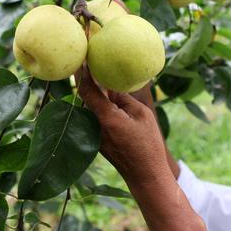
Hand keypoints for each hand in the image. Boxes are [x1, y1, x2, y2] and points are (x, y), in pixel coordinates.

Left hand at [76, 66, 168, 182]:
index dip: (82, 71)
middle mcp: (94, 125)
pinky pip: (94, 116)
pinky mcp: (97, 139)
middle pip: (84, 96)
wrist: (145, 176)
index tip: (82, 55)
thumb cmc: (148, 145)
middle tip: (88, 57)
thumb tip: (110, 82)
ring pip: (89, 106)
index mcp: (105, 117)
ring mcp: (93, 134)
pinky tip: (105, 93)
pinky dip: (97, 103)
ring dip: (91, 90)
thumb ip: (123, 97)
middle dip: (85, 77)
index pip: (86, 89)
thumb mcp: (141, 115)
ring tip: (96, 70)